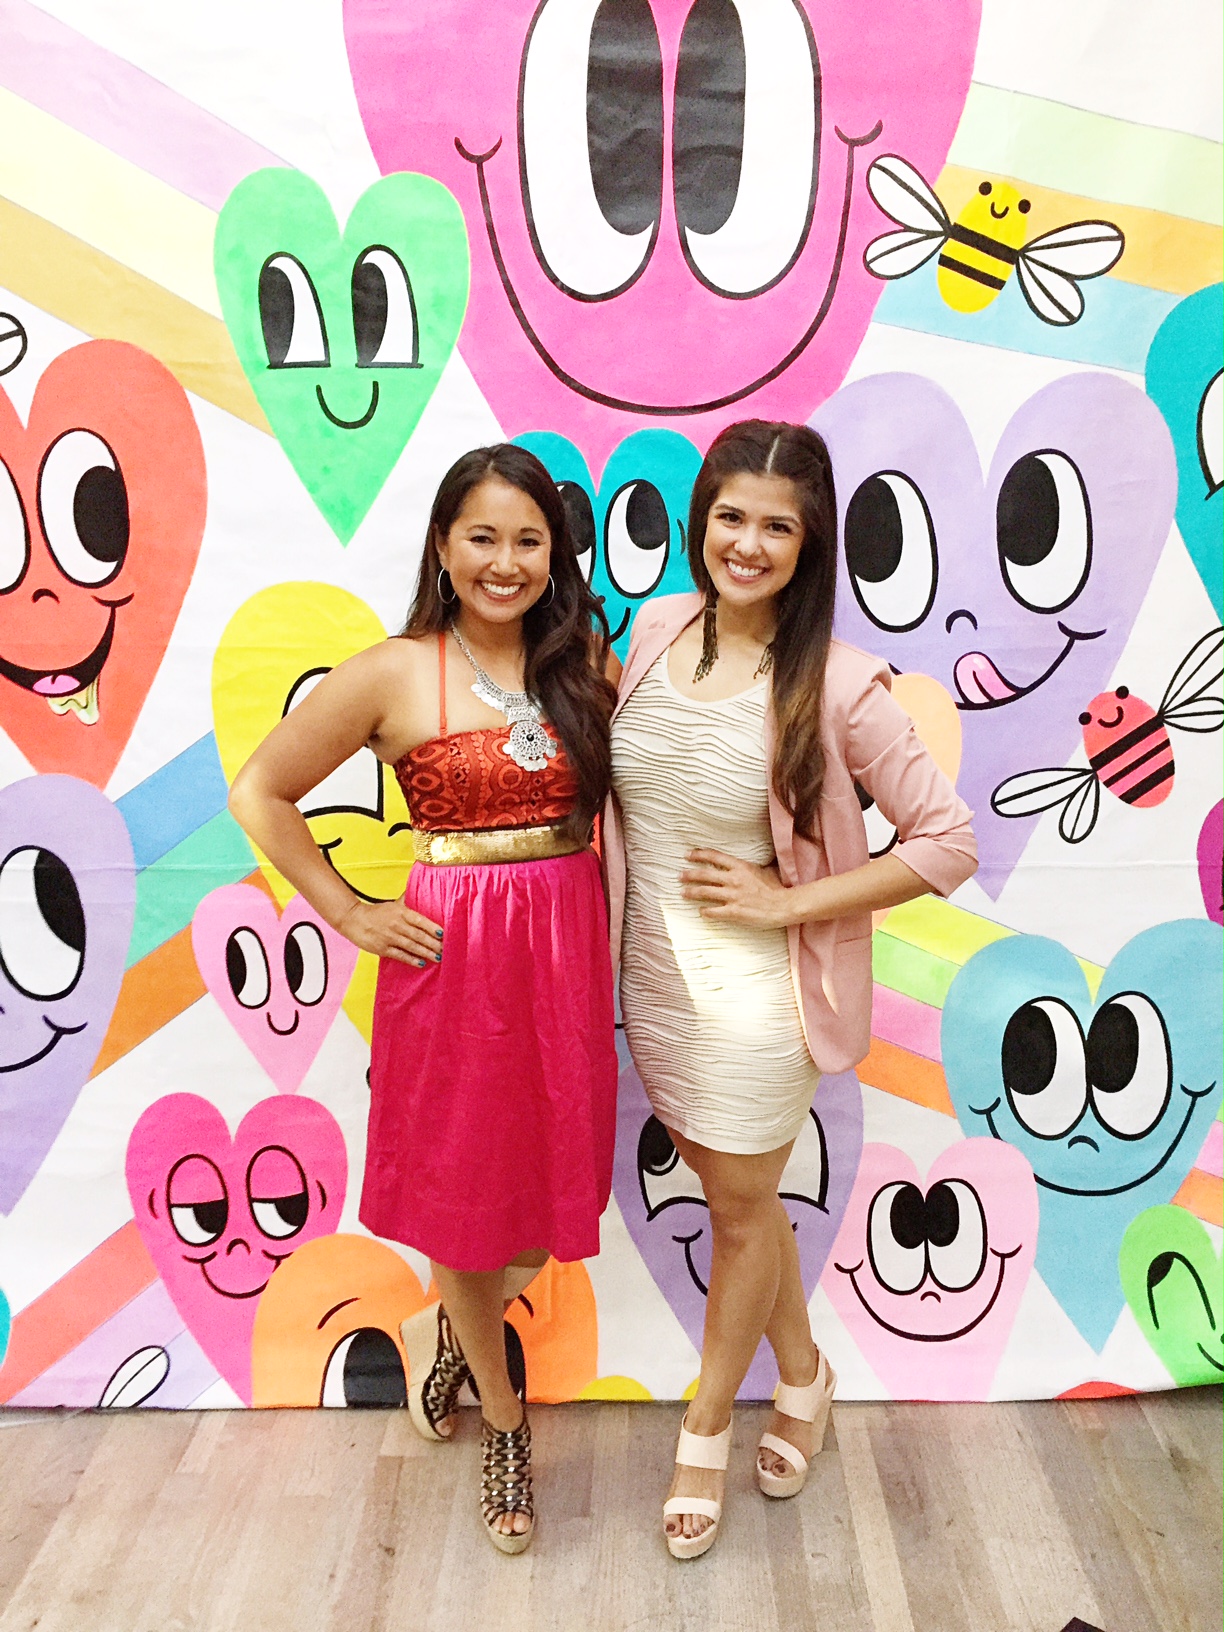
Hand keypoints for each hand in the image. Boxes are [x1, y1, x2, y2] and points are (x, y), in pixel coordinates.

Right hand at [339, 900, 443, 965]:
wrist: (353, 919)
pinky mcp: (382, 948)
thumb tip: (421, 886)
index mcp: (401, 912)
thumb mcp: (393, 904)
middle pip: (419, 935)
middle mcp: (397, 924)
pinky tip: (422, 963)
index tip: (443, 934)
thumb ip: (408, 900)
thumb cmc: (376, 912)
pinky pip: (400, 955)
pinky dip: (412, 959)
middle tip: (445, 949)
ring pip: (412, 946)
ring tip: (438, 957)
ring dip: (426, 952)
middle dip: (433, 943)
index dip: (432, 927)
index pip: (420, 920)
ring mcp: (389, 937)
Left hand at [679, 849, 793, 928]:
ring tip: (683, 893)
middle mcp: (734, 879)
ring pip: (705, 892)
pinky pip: (714, 911)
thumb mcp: (764, 870)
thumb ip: (750, 867)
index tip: (687, 855)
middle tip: (679, 876)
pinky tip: (701, 911)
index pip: (714, 857)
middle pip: (704, 874)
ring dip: (691, 892)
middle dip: (689, 874)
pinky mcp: (734, 912)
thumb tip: (746, 864)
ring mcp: (733, 896)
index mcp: (741, 867)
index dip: (698, 854)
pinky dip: (705, 911)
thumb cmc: (777, 888)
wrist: (785, 905)